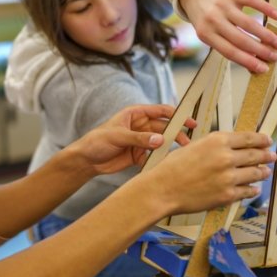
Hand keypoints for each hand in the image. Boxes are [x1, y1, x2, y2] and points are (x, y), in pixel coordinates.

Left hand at [75, 104, 196, 174]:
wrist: (87, 160)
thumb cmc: (98, 141)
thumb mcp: (118, 136)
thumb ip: (139, 138)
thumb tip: (160, 140)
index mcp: (136, 114)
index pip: (160, 111)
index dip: (176, 115)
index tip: (189, 121)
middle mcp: (141, 126)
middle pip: (164, 128)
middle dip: (176, 134)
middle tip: (187, 142)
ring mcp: (141, 140)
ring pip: (160, 142)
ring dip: (169, 148)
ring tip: (179, 155)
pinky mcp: (139, 154)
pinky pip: (153, 156)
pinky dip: (158, 160)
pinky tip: (163, 165)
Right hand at [144, 131, 275, 215]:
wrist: (164, 188)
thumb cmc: (174, 166)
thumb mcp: (195, 145)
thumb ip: (215, 145)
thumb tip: (234, 147)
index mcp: (218, 140)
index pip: (249, 138)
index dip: (261, 139)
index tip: (267, 140)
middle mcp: (227, 157)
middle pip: (256, 155)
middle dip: (266, 155)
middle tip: (272, 156)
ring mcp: (229, 177)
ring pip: (255, 173)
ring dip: (262, 172)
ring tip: (265, 172)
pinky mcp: (228, 195)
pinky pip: (247, 191)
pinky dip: (252, 189)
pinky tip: (253, 188)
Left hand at [179, 0, 276, 72]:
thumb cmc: (206, 18)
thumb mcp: (209, 33)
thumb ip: (227, 46)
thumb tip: (253, 63)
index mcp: (206, 34)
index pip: (230, 52)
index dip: (248, 61)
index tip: (264, 68)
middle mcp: (213, 20)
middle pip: (241, 39)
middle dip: (261, 50)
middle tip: (275, 56)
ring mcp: (223, 5)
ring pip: (249, 23)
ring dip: (266, 35)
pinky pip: (253, 1)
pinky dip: (267, 9)